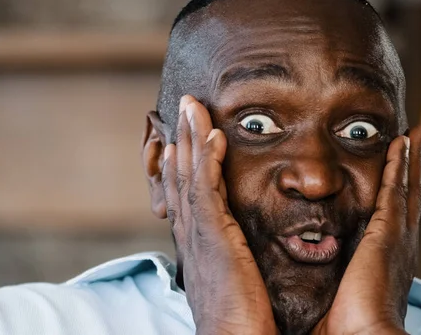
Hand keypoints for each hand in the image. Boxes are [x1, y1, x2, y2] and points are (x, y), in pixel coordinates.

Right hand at [161, 95, 277, 334]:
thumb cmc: (240, 314)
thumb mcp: (232, 272)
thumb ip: (232, 250)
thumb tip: (240, 240)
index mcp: (196, 238)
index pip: (186, 189)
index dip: (184, 158)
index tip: (187, 132)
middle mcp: (190, 231)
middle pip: (180, 174)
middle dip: (181, 138)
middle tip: (185, 106)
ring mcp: (198, 233)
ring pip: (188, 175)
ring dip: (190, 138)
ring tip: (193, 107)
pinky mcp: (213, 237)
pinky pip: (206, 189)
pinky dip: (206, 160)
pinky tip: (212, 135)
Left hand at [312, 127, 420, 334]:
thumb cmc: (347, 324)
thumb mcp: (342, 292)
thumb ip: (337, 275)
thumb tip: (317, 271)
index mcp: (389, 260)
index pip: (396, 218)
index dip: (399, 193)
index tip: (398, 171)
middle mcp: (401, 245)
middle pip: (409, 197)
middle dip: (412, 170)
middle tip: (415, 142)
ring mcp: (398, 237)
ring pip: (407, 188)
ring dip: (410, 160)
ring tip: (414, 135)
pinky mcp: (389, 233)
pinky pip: (396, 190)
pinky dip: (399, 165)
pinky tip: (399, 143)